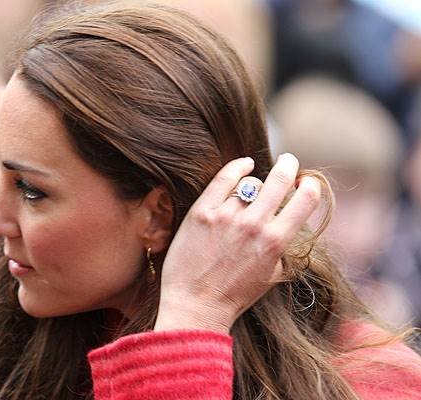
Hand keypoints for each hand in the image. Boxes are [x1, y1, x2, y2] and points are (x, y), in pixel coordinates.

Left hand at [154, 154, 320, 333]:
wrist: (195, 306)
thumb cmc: (234, 295)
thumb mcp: (271, 275)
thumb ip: (282, 247)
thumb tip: (288, 222)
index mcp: (275, 242)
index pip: (305, 200)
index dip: (310, 187)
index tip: (306, 183)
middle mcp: (254, 225)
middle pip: (280, 180)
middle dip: (289, 166)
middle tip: (290, 161)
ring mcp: (227, 216)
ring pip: (251, 185)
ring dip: (255, 185)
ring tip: (252, 189)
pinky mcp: (202, 212)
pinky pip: (223, 179)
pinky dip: (237, 168)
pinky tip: (244, 165)